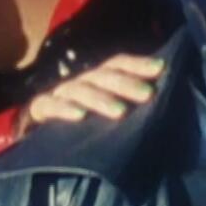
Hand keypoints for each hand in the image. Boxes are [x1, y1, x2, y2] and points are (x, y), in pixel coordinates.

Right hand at [23, 52, 165, 129]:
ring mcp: (60, 95)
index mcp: (97, 81)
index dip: (138, 64)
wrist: (38, 141)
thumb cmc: (82, 128)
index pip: (117, 64)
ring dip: (100, 98)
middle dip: (125, 83)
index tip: (161, 68)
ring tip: (121, 111)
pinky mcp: (39, 109)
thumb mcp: (106, 116)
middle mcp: (80, 83)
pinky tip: (80, 116)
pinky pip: (50, 105)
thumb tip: (166, 107)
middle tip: (147, 95)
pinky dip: (65, 109)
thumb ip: (128, 108)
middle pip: (102, 76)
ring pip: (80, 90)